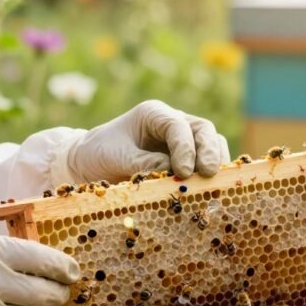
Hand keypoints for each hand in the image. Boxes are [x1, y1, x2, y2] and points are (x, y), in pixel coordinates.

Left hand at [62, 100, 229, 182]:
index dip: (184, 148)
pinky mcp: (186, 159)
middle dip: (208, 152)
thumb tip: (174, 173)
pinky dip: (210, 175)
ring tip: (213, 185)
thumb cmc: (100, 154)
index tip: (182, 172)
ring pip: (211, 144)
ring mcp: (182, 140)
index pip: (177, 125)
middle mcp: (172, 123)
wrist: (90, 163)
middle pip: (203, 130)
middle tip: (207, 175)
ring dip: (215, 164)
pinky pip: (206, 162)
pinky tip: (210, 191)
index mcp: (153, 114)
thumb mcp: (116, 157)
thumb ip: (144, 163)